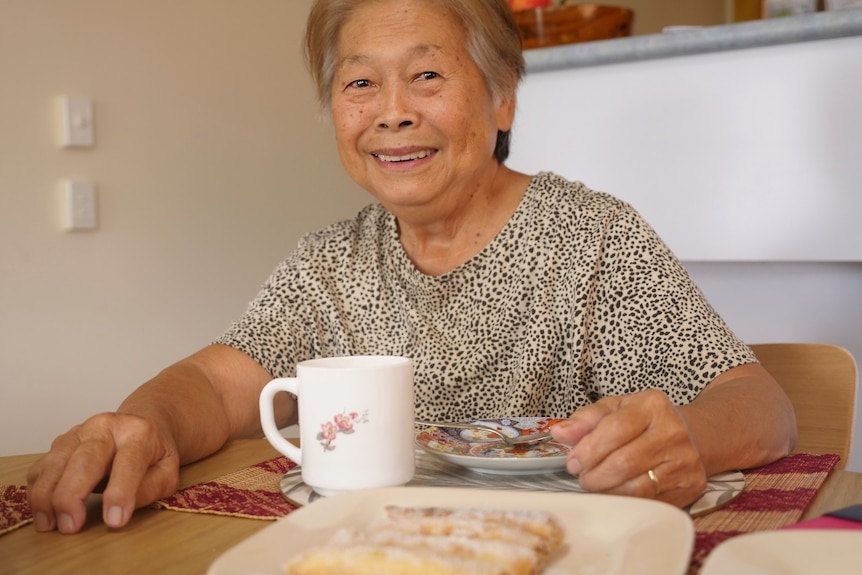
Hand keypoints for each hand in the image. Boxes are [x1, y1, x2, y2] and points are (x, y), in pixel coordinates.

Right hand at [27, 412, 179, 533]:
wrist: (142, 425)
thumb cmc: (154, 453)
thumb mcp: (169, 471)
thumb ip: (151, 488)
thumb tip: (122, 507)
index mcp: (139, 432)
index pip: (128, 461)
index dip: (120, 492)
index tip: (114, 521)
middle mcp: (106, 427)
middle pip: (84, 459)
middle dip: (72, 496)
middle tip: (71, 527)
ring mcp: (79, 432)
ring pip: (56, 462)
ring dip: (47, 497)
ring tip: (51, 524)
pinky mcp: (60, 443)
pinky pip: (41, 467)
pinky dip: (37, 491)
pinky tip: (43, 511)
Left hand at [550, 389, 707, 507]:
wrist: (692, 435)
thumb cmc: (645, 421)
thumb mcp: (615, 408)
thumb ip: (586, 419)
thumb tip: (559, 432)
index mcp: (652, 406)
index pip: (614, 429)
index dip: (588, 449)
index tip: (572, 461)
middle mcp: (673, 432)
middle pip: (624, 462)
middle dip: (594, 474)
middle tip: (582, 476)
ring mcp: (684, 461)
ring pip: (636, 486)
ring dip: (606, 490)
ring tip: (595, 484)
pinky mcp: (690, 486)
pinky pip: (649, 501)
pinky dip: (625, 501)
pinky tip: (614, 493)